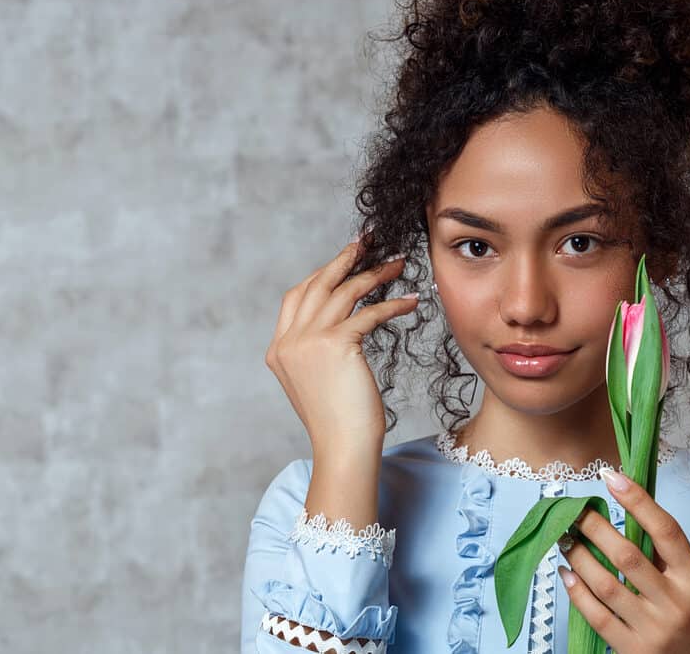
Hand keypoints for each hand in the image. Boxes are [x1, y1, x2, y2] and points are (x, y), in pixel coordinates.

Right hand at [264, 230, 417, 457]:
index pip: (297, 296)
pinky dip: (392, 304)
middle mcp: (289, 341)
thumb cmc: (340, 421)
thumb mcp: (317, 381)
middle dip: (345, 258)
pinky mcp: (334, 344)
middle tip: (370, 241)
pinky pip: (368, 312)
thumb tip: (341, 324)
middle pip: (318, 284)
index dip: (322, 273)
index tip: (346, 257)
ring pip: (344, 292)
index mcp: (279, 349)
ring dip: (374, 274)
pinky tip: (410, 302)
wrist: (343, 448)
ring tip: (398, 264)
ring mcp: (308, 341)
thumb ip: (317, 351)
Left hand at [557, 468, 689, 653]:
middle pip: (627, 555)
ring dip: (579, 557)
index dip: (638, 500)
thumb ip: (667, 556)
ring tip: (565, 539)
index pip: (666, 530)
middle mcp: (676, 603)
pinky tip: (566, 574)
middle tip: (574, 512)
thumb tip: (629, 514)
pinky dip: (577, 592)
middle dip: (594, 528)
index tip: (611, 477)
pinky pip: (598, 616)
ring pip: (607, 584)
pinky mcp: (635, 650)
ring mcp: (655, 629)